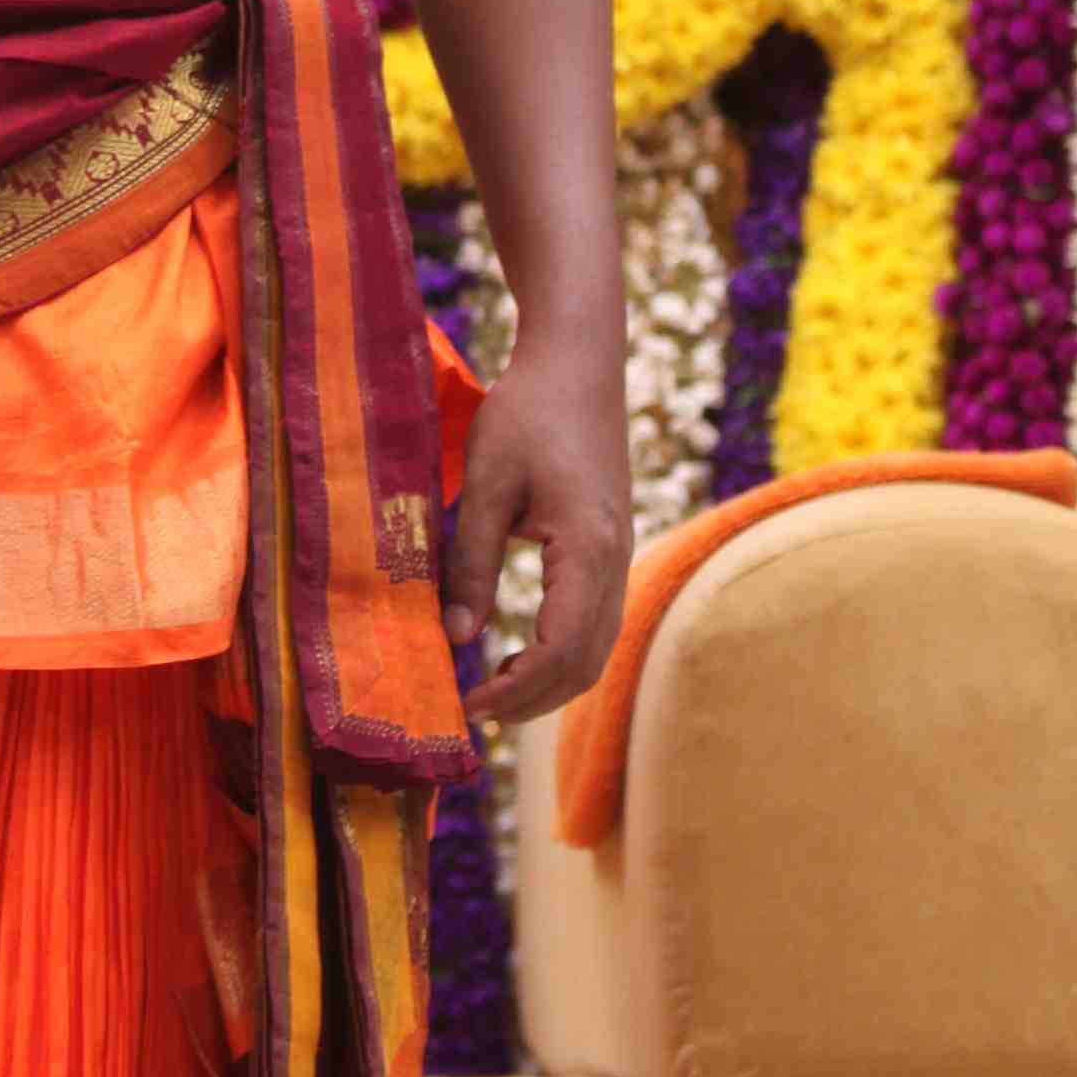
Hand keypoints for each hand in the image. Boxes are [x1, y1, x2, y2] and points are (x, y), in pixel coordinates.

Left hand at [448, 347, 629, 731]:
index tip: (468, 702)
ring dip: (551, 682)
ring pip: (599, 648)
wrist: (577, 364)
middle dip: (534, 700)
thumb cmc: (527, 413)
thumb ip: (471, 564)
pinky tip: (521, 653)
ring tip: (494, 692)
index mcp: (588, 548)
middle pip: (587, 663)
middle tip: (475, 712)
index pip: (560, 649)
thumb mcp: (486, 485)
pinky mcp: (612, 549)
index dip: (515, 689)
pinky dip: (564, 653)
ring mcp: (621, 556)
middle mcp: (617, 561)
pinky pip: (598, 623)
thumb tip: (455, 637)